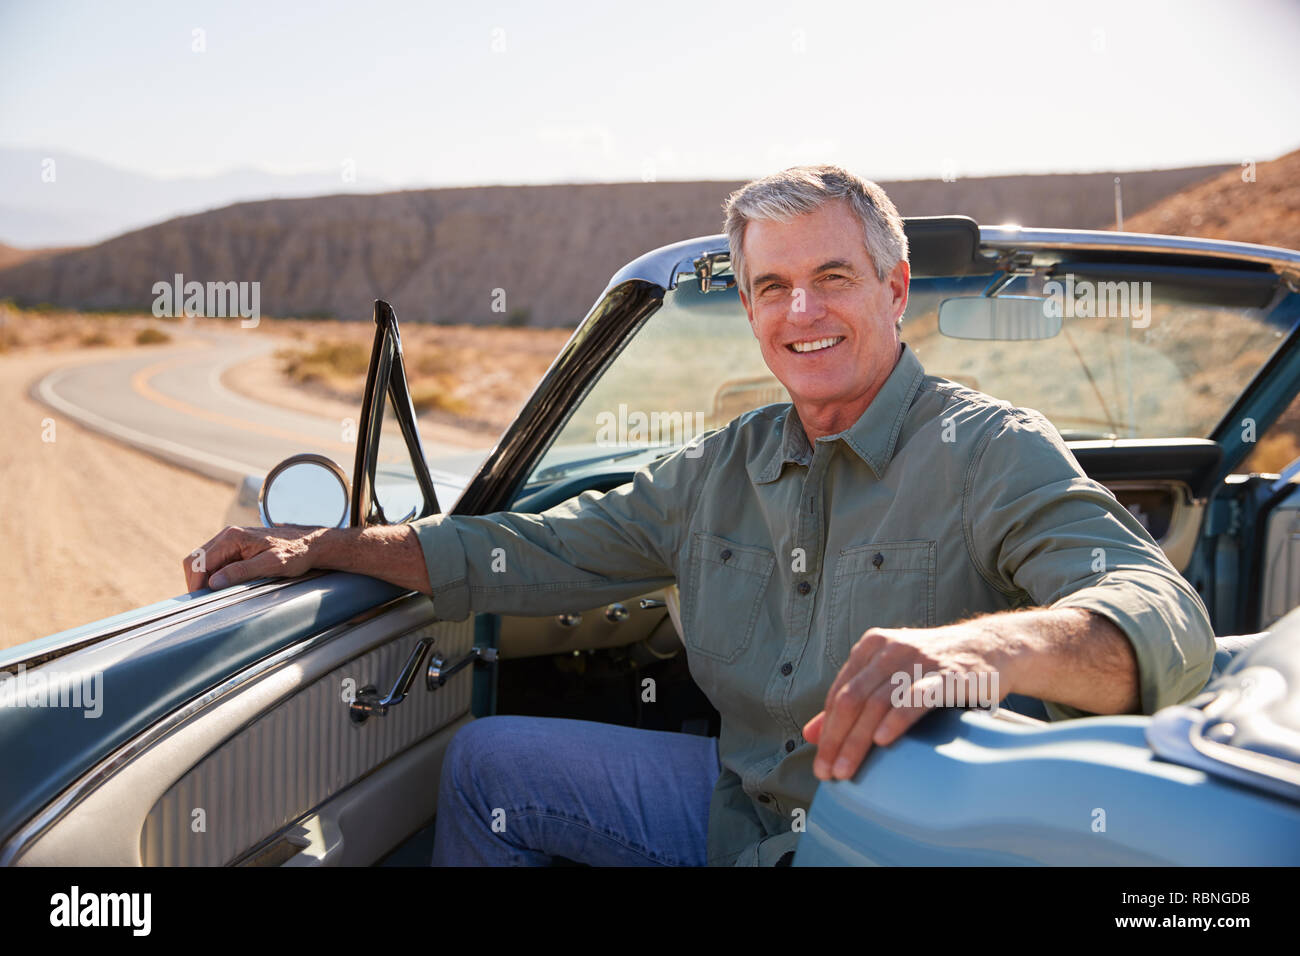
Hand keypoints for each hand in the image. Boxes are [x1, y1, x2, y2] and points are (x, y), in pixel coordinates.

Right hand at [183, 525, 327, 591]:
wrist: (310, 544)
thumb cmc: (295, 553)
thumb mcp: (272, 564)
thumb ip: (242, 571)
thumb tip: (215, 581)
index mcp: (233, 537)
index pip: (200, 562)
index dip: (196, 584)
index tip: (201, 601)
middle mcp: (227, 536)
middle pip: (195, 561)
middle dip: (197, 582)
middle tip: (206, 601)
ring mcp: (230, 541)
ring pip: (202, 562)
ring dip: (204, 579)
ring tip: (216, 595)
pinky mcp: (234, 547)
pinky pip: (214, 562)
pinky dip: (213, 575)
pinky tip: (225, 586)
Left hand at [802, 623, 1007, 781]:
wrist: (991, 648)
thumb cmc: (934, 669)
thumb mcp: (890, 678)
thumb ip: (853, 703)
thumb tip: (810, 734)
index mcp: (872, 646)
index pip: (839, 694)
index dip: (827, 730)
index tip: (820, 763)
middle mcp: (891, 649)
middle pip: (852, 700)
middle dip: (835, 740)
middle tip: (826, 773)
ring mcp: (918, 660)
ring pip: (877, 702)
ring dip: (857, 740)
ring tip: (847, 770)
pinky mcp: (946, 674)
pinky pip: (915, 697)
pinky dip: (895, 719)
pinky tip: (882, 740)